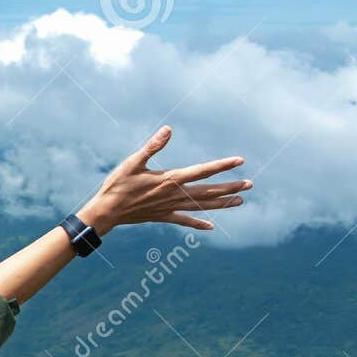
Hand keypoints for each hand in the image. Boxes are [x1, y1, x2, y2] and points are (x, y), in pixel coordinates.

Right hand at [79, 126, 249, 232]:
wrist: (106, 212)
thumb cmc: (117, 185)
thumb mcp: (133, 162)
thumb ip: (152, 146)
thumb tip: (168, 130)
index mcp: (170, 179)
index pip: (202, 170)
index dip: (222, 165)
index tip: (239, 161)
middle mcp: (174, 195)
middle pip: (208, 191)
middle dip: (230, 187)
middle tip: (249, 185)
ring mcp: (169, 207)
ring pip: (201, 206)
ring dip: (221, 203)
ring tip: (240, 202)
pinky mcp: (162, 216)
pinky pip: (184, 220)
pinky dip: (198, 223)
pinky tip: (211, 227)